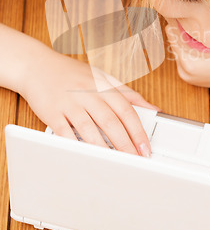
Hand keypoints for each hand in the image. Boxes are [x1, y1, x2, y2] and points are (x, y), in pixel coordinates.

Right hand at [20, 47, 160, 156]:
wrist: (36, 65)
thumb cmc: (71, 73)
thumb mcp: (103, 77)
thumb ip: (127, 93)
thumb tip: (153, 107)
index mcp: (102, 85)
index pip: (126, 109)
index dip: (138, 131)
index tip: (145, 148)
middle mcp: (88, 93)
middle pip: (111, 122)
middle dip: (125, 144)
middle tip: (134, 160)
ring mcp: (70, 103)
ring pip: (90, 129)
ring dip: (104, 149)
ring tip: (115, 164)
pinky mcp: (52, 113)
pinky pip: (65, 133)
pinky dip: (76, 146)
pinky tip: (85, 156)